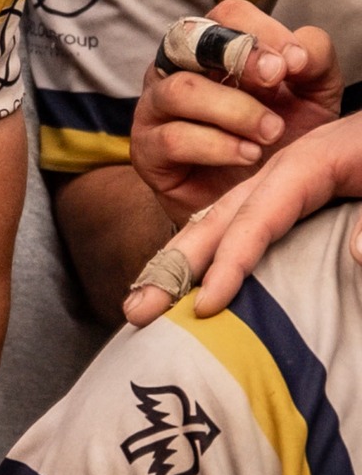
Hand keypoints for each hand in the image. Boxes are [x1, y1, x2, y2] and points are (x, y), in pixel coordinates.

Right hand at [125, 110, 361, 322]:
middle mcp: (278, 172)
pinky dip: (199, 252)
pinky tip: (179, 281)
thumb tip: (358, 256)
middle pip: (216, 220)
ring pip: (214, 222)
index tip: (205, 305)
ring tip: (139, 304)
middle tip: (135, 309)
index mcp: (307, 164)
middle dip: (172, 265)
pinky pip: (231, 224)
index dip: (230, 262)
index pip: (258, 219)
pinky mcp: (283, 196)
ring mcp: (276, 183)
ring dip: (173, 264)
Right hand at [130, 1, 341, 223]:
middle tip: (278, 81)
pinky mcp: (145, 150)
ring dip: (233, 109)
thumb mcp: (313, 98)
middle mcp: (178, 69)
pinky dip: (216, 146)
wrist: (254, 202)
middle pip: (188, 38)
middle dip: (238, 57)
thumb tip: (295, 55)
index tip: (295, 64)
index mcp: (217, 50)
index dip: (262, 30)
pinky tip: (248, 156)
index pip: (227, 15)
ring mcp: (155, 108)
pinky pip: (172, 138)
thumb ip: (315, 63)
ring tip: (270, 133)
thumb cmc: (280, 144)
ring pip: (179, 89)